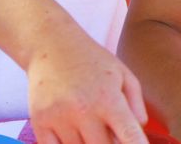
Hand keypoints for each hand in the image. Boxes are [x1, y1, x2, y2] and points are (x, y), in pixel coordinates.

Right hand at [27, 38, 147, 143]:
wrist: (52, 46)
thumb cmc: (93, 61)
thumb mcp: (123, 75)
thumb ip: (136, 104)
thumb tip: (139, 129)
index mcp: (108, 99)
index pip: (128, 135)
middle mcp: (84, 110)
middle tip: (110, 131)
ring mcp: (59, 118)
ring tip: (91, 125)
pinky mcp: (40, 122)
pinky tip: (73, 133)